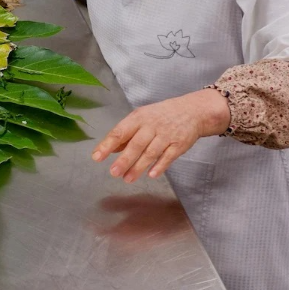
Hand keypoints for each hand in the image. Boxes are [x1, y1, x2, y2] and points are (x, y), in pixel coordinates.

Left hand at [92, 89, 229, 182]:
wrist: (192, 111)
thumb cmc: (161, 116)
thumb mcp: (141, 118)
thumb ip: (126, 134)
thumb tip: (111, 149)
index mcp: (138, 118)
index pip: (120, 131)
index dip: (107, 145)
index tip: (97, 157)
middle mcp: (151, 126)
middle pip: (136, 144)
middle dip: (124, 159)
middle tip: (113, 172)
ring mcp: (166, 135)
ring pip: (150, 152)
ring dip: (138, 167)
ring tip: (127, 178)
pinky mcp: (179, 144)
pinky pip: (168, 156)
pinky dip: (160, 166)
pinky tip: (151, 175)